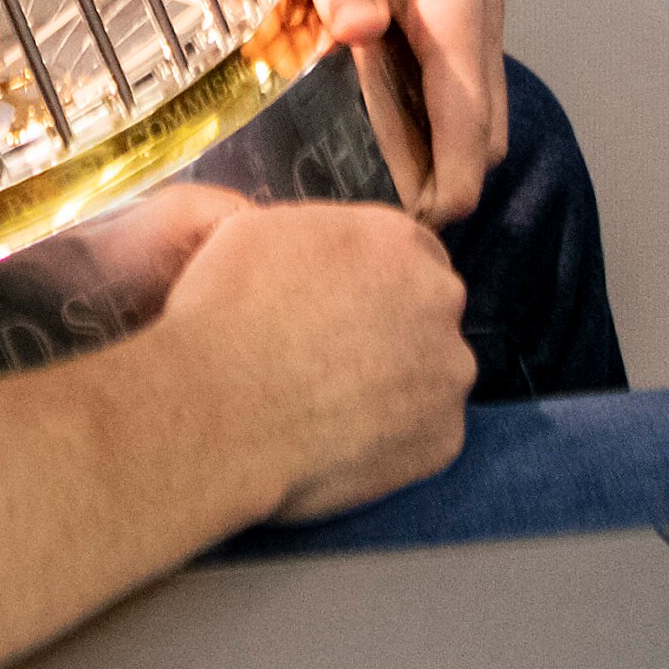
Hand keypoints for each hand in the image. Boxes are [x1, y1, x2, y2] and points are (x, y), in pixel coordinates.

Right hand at [160, 198, 471, 522]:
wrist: (219, 415)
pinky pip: (423, 430)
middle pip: (429, 308)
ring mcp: (448, 371)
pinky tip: (337, 432)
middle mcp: (438, 299)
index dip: (371, 278)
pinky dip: (390, 433)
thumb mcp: (255, 231)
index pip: (410, 250)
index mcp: (394, 239)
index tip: (338, 301)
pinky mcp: (445, 437)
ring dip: (396, 380)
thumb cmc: (222, 318)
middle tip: (330, 350)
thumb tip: (331, 258)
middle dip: (392, 325)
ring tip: (327, 397)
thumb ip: (319, 234)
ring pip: (431, 372)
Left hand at [198, 0, 506, 222]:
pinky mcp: (447, 25)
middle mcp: (475, 14)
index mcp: (456, 0)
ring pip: (472, 113)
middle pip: (481, 125)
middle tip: (391, 229)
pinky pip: (454, 94)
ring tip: (389, 205)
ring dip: (445, 159)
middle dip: (451, 178)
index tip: (428, 223)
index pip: (471, 112)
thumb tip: (364, 25)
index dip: (454, 174)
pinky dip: (434, 131)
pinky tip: (389, 156)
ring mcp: (467, 21)